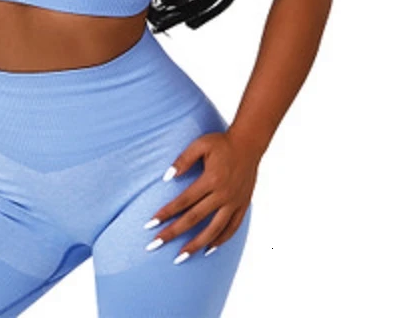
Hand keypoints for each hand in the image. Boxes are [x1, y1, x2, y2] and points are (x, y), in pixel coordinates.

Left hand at [143, 130, 259, 262]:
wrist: (249, 144)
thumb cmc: (221, 142)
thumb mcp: (200, 144)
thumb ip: (183, 160)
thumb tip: (167, 177)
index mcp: (211, 179)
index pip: (183, 201)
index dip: (166, 213)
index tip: (150, 224)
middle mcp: (223, 194)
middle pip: (194, 219)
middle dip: (173, 233)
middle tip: (155, 244)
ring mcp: (234, 202)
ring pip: (214, 229)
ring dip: (196, 244)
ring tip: (181, 256)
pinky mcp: (242, 205)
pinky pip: (232, 228)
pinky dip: (221, 240)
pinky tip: (208, 249)